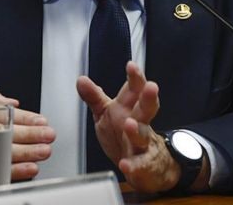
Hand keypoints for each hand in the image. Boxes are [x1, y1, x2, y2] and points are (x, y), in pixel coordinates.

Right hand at [0, 90, 54, 180]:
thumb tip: (13, 103)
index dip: (21, 117)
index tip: (40, 120)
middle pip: (1, 133)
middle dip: (29, 134)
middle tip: (47, 134)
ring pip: (1, 154)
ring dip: (26, 152)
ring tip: (44, 150)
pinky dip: (15, 171)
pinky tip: (30, 168)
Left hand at [77, 62, 205, 192]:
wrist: (145, 166)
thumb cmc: (122, 135)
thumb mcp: (106, 113)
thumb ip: (94, 97)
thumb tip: (81, 80)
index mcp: (130, 108)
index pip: (134, 90)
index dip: (135, 77)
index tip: (131, 66)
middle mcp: (140, 123)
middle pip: (147, 108)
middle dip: (149, 98)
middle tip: (151, 87)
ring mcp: (143, 144)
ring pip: (143, 135)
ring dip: (137, 130)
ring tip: (130, 124)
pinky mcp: (144, 165)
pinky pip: (141, 165)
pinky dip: (134, 165)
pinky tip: (126, 164)